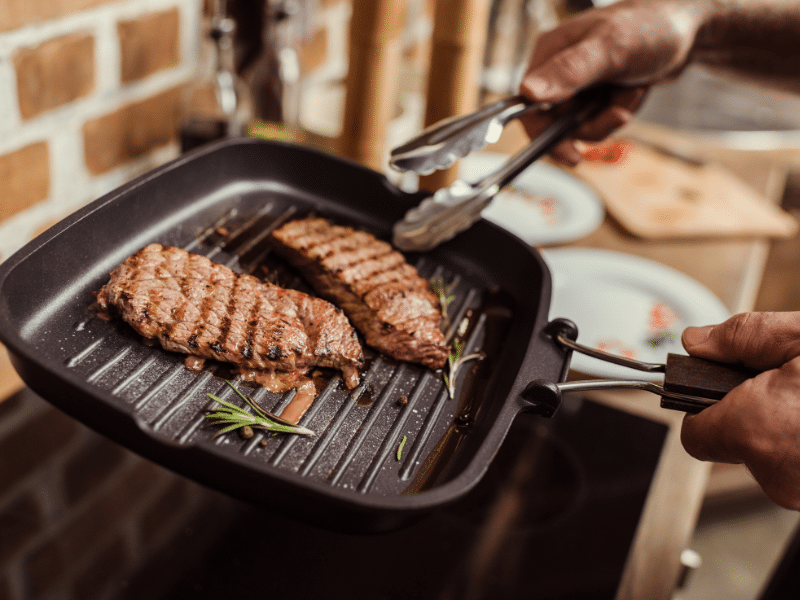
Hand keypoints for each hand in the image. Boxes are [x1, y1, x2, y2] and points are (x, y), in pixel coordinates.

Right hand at [518, 0, 706, 164]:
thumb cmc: (650, 27)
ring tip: (632, 91)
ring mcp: (576, 83)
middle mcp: (556, 69)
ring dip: (609, 117)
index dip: (544, 133)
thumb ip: (569, 72)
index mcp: (548, 53)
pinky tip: (633, 91)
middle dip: (591, 124)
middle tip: (619, 115)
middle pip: (555, 122)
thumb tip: (528, 93)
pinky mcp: (594, 92)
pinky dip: (618, 112)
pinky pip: (597, 119)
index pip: (527, 106)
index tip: (569, 153)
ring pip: (579, 125)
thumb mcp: (610, 49)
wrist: (689, 28)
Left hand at [681, 312, 799, 509]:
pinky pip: (797, 467)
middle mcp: (780, 473)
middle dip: (752, 411)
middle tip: (784, 384)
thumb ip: (742, 337)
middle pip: (734, 442)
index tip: (715, 388)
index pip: (693, 434)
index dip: (702, 406)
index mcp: (759, 431)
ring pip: (770, 455)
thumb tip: (698, 341)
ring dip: (782, 428)